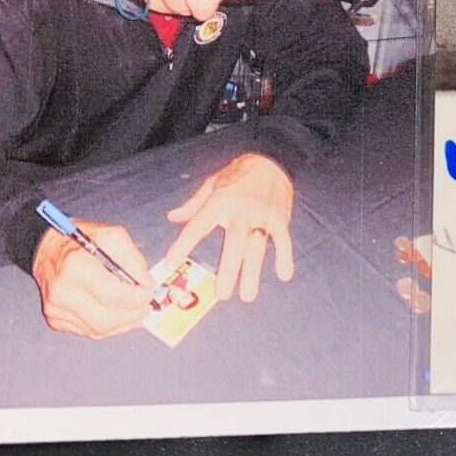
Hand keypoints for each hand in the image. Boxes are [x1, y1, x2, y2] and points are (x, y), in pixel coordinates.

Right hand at [32, 220, 152, 338]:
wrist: (46, 249)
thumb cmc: (80, 241)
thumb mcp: (111, 236)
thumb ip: (133, 259)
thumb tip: (146, 284)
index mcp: (76, 267)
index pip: (114, 296)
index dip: (138, 298)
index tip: (149, 292)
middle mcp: (63, 291)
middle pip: (105, 319)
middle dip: (133, 316)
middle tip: (146, 306)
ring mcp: (56, 308)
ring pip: (98, 330)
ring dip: (123, 324)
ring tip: (136, 312)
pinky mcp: (55, 319)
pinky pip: (88, 331)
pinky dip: (108, 326)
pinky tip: (118, 315)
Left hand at [158, 153, 295, 303]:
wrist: (270, 159)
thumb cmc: (238, 173)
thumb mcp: (211, 183)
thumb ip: (193, 204)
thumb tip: (172, 217)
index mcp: (219, 203)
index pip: (197, 227)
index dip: (183, 244)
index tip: (171, 262)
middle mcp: (239, 212)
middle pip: (233, 244)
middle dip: (228, 270)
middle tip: (222, 294)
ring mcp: (261, 216)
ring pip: (257, 247)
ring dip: (253, 272)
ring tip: (247, 295)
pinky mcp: (279, 218)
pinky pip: (283, 240)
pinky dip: (284, 257)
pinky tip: (284, 275)